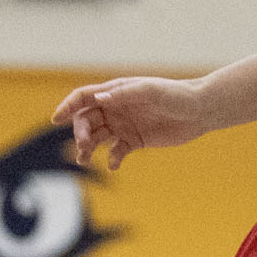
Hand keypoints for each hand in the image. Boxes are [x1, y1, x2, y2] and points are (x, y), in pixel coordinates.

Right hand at [50, 77, 208, 169]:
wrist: (200, 111)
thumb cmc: (176, 96)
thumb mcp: (151, 91)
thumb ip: (125, 94)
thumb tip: (100, 99)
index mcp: (116, 92)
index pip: (84, 97)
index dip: (68, 106)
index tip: (56, 119)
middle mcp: (115, 108)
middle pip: (86, 120)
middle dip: (80, 133)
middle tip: (83, 146)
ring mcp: (124, 125)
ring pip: (96, 138)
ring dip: (87, 148)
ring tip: (85, 159)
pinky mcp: (135, 141)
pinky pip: (116, 152)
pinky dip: (111, 159)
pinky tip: (114, 165)